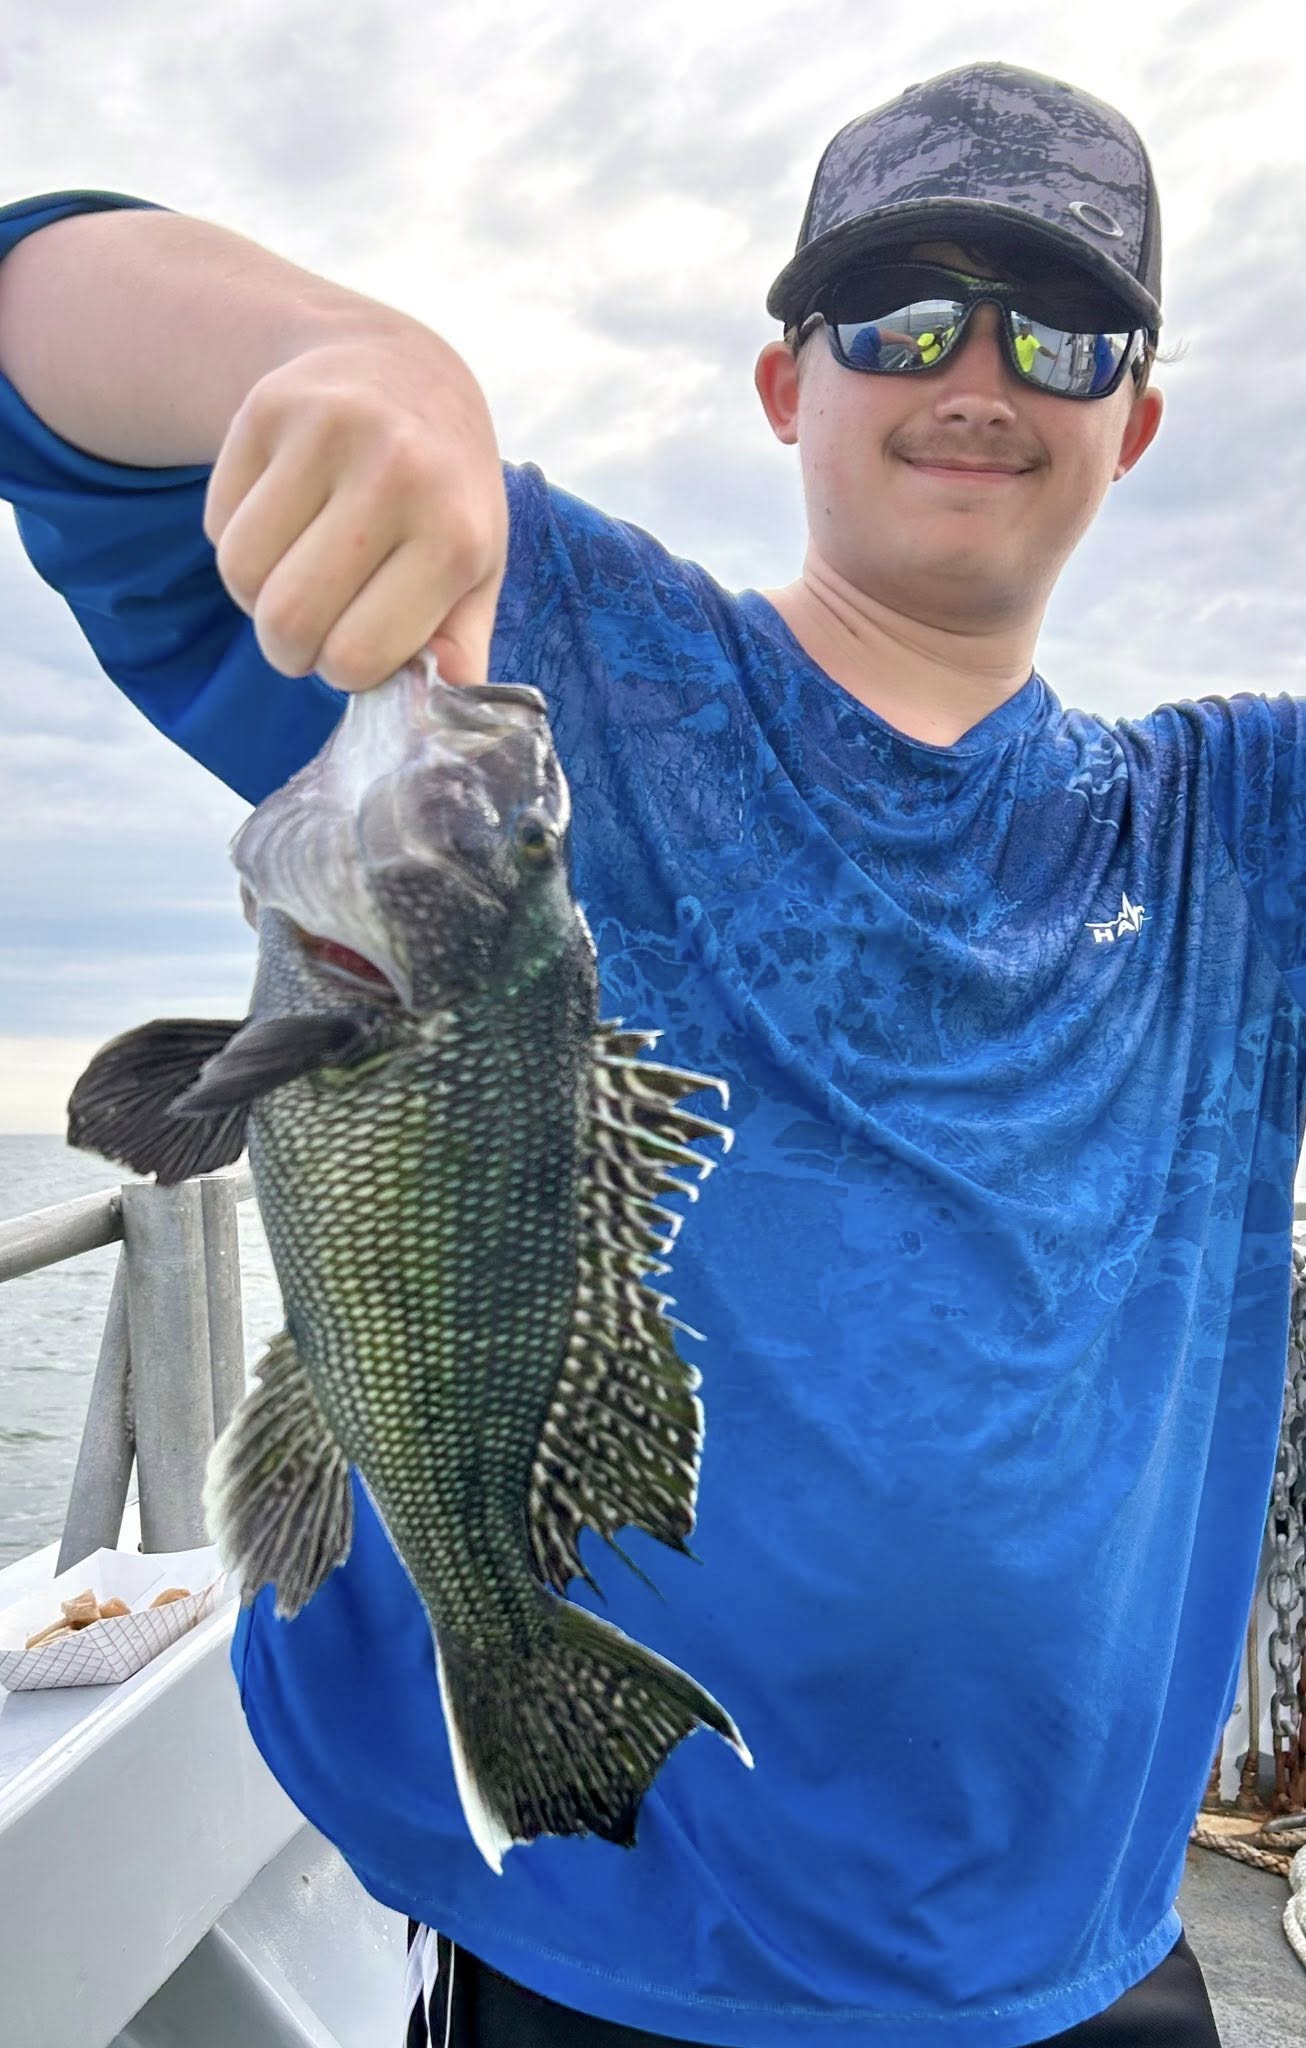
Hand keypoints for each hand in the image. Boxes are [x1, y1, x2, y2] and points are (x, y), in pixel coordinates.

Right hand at [202, 333, 505, 690]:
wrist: (405, 372)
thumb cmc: (443, 496)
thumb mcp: (475, 571)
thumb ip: (459, 646)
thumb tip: (443, 710)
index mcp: (455, 533)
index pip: (357, 657)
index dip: (343, 670)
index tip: (355, 650)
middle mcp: (397, 473)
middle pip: (287, 621)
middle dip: (287, 649)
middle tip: (308, 635)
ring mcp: (329, 432)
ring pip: (239, 575)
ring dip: (256, 597)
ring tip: (298, 573)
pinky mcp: (266, 408)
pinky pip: (216, 525)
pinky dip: (236, 542)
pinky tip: (280, 521)